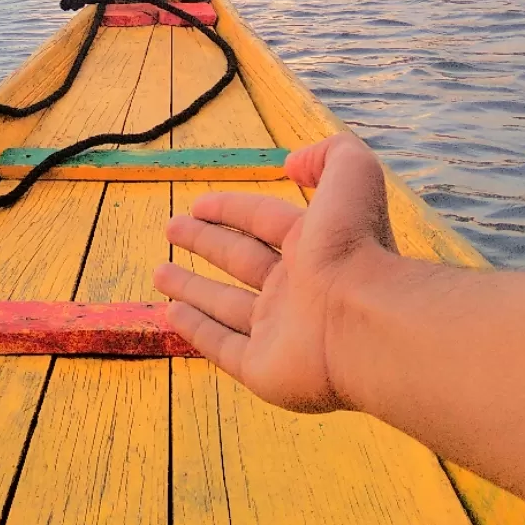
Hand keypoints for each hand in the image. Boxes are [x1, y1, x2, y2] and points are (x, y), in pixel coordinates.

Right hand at [154, 132, 396, 411]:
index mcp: (314, 245)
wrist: (365, 322)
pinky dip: (196, 330)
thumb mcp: (352, 176)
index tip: (197, 202)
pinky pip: (222, 346)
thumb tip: (294, 162)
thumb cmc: (355, 246)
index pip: (262, 220)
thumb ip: (329, 155)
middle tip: (171, 227)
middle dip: (205, 242)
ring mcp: (279, 331)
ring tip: (159, 272)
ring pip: (226, 304)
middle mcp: (296, 287)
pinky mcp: (262, 369)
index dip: (230, 208)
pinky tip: (172, 315)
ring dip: (192, 287)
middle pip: (240, 259)